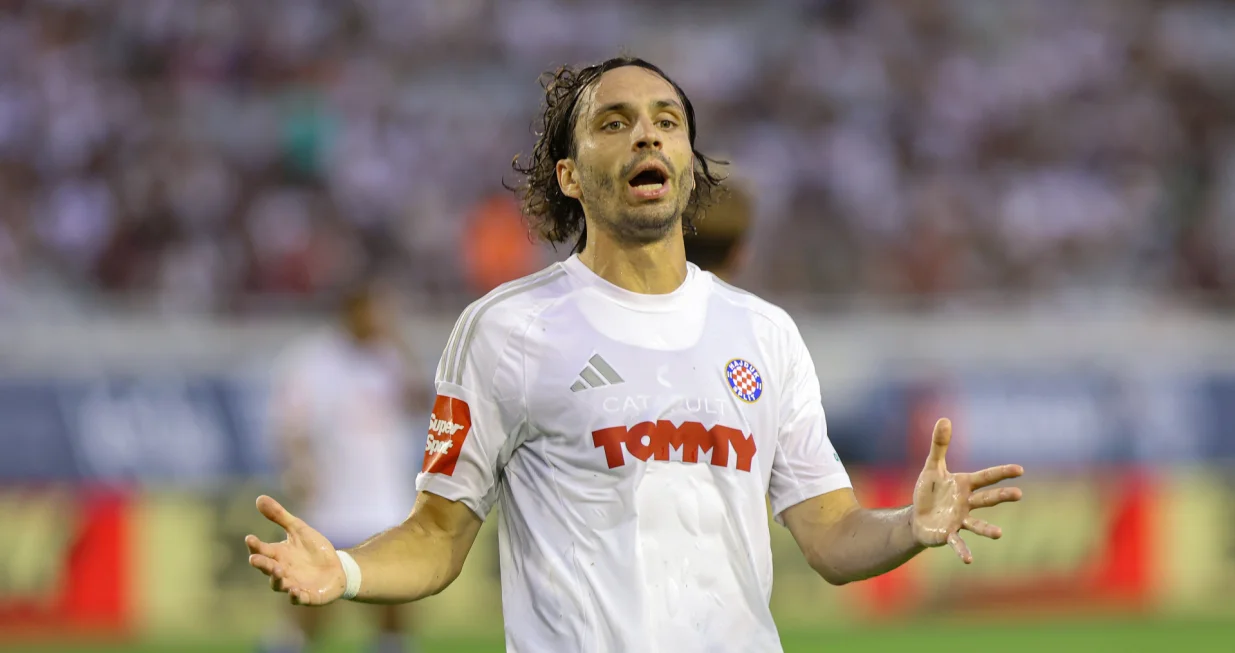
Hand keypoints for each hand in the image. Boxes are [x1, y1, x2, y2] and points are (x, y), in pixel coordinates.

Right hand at [244, 495, 345, 605]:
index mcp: (278, 555)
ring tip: (278, 570)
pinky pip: (299, 599)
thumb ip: (279, 516)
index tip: (250, 538)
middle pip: (267, 568)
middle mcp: (282, 571)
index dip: (255, 545)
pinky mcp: (307, 596)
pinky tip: (295, 591)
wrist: (337, 568)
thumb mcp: (299, 529)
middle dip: (261, 564)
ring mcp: (293, 584)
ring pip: (279, 585)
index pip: (262, 550)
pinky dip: (295, 596)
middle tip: (254, 559)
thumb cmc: (314, 549)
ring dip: (276, 579)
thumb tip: (259, 498)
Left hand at [911, 418, 1023, 563]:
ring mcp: (959, 520)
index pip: (986, 477)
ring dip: (987, 529)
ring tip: (999, 534)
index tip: (1019, 470)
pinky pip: (957, 542)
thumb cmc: (929, 492)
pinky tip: (968, 560)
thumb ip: (939, 445)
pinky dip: (962, 550)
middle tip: (1019, 494)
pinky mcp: (948, 534)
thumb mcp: (932, 467)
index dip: (1001, 473)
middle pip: (987, 499)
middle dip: (1002, 496)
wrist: (917, 517)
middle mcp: (966, 503)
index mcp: (964, 485)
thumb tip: (944, 418)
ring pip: (977, 524)